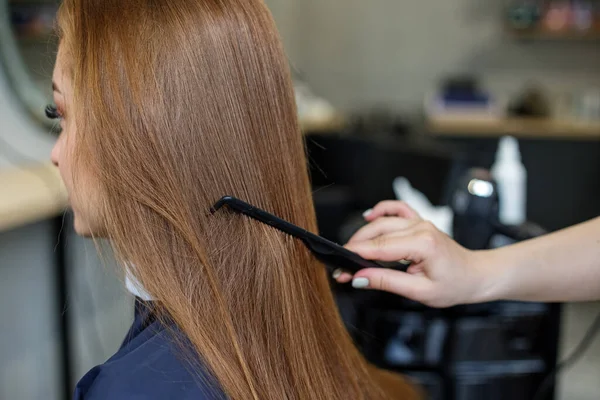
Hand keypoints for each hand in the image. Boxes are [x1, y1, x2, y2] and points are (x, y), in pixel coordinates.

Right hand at [334, 201, 490, 307]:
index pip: (380, 248)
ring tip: (349, 252)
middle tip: (341, 267)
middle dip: (355, 249)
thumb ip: (387, 282)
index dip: (356, 257)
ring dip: (363, 235)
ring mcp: (420, 222)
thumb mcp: (419, 291)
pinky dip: (381, 210)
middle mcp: (420, 227)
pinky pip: (397, 209)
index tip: (339, 268)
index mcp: (422, 244)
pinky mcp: (419, 222)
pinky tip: (368, 216)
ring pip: (383, 222)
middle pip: (377, 233)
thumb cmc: (454, 285)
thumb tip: (360, 278)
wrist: (476, 275)